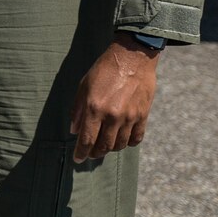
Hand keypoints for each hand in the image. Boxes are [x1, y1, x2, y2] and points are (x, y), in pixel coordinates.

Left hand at [70, 34, 160, 161]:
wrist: (132, 57)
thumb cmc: (104, 69)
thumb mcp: (83, 86)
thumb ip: (78, 110)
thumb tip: (74, 130)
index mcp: (95, 108)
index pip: (87, 139)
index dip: (81, 153)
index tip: (78, 159)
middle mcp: (113, 116)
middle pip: (104, 146)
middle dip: (95, 153)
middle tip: (91, 154)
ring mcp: (130, 117)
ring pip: (120, 144)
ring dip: (111, 149)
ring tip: (105, 146)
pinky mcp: (143, 115)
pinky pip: (137, 138)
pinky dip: (129, 143)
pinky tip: (123, 141)